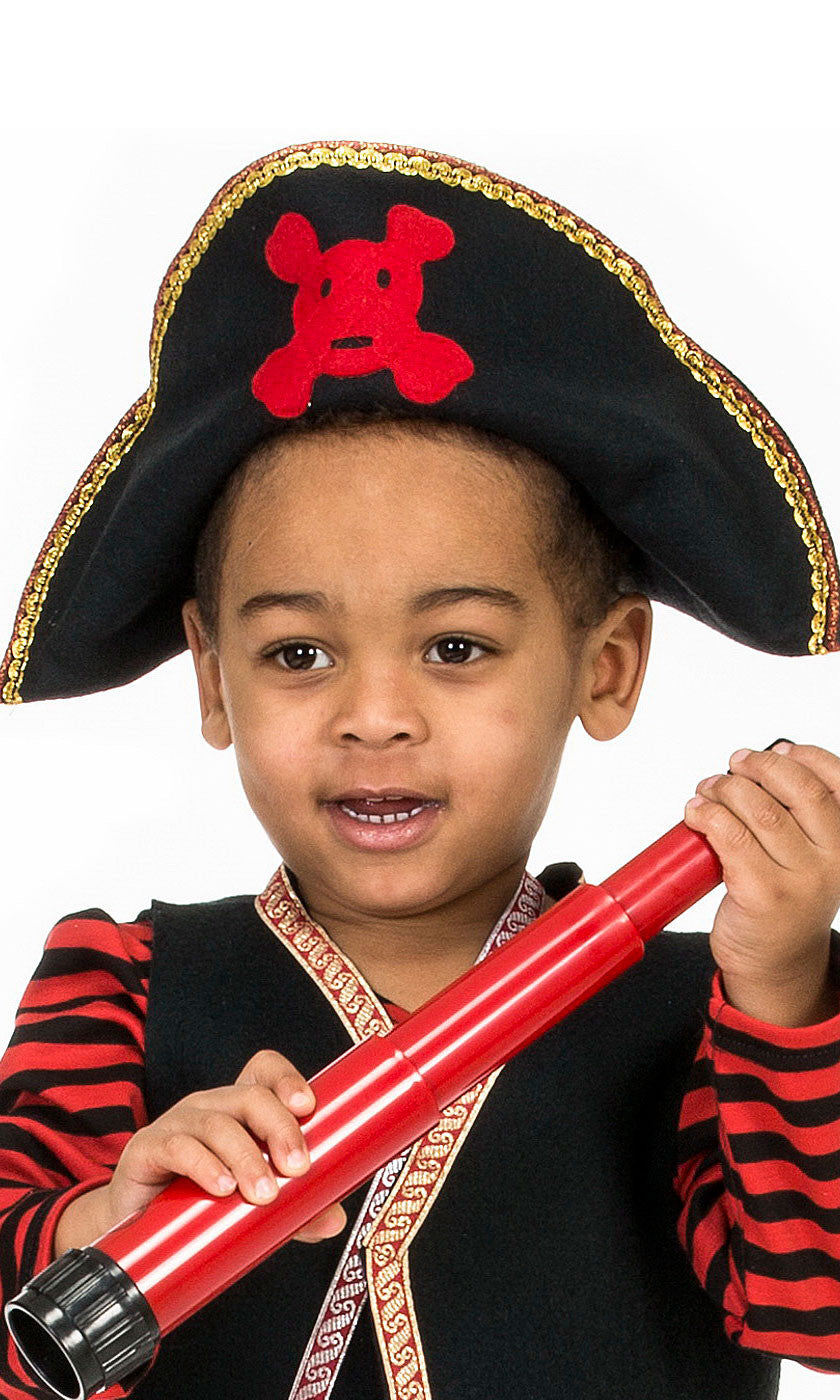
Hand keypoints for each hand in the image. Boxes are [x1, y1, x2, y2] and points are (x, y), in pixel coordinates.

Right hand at [106, 1049, 346, 1240]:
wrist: (137, 1229)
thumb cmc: (200, 1203)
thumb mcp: (252, 1205)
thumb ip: (294, 1211)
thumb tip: (332, 1219)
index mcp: (239, 1110)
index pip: (263, 1072)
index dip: (287, 1079)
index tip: (309, 1106)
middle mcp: (210, 1107)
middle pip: (250, 1096)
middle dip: (280, 1128)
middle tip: (298, 1168)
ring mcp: (177, 1123)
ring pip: (217, 1123)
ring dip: (246, 1157)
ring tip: (264, 1193)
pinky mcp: (148, 1148)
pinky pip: (178, 1146)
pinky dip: (204, 1165)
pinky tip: (222, 1188)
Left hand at [683, 742, 839, 990]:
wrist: (777, 964)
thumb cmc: (788, 900)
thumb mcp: (811, 856)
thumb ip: (799, 815)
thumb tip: (767, 760)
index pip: (838, 783)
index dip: (808, 757)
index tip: (778, 748)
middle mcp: (833, 861)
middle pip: (797, 790)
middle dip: (760, 766)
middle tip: (734, 764)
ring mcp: (800, 880)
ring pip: (759, 811)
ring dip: (725, 789)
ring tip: (708, 789)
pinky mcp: (763, 894)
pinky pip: (731, 838)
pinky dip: (708, 816)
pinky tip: (695, 813)